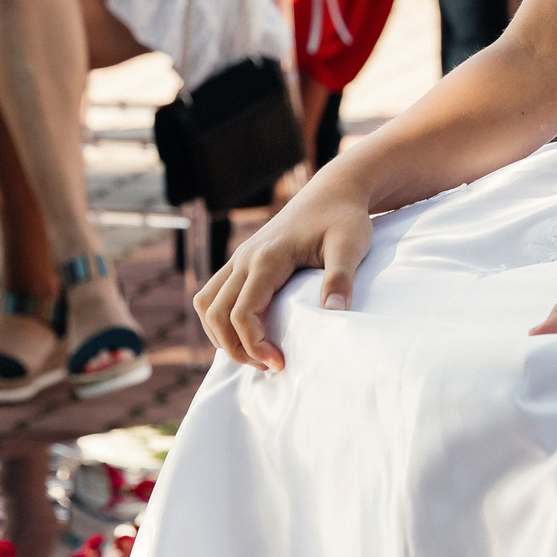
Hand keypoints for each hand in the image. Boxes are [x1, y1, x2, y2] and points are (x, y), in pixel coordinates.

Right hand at [193, 168, 372, 369]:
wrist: (334, 191)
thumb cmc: (345, 218)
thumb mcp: (351, 245)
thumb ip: (341, 277)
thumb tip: (334, 312)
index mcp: (267, 258)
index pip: (241, 313)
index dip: (254, 345)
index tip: (281, 364)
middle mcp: (246, 257)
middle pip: (216, 313)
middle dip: (235, 348)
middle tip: (270, 366)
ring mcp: (241, 256)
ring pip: (206, 303)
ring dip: (221, 335)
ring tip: (254, 354)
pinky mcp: (243, 258)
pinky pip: (213, 293)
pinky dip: (219, 319)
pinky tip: (245, 333)